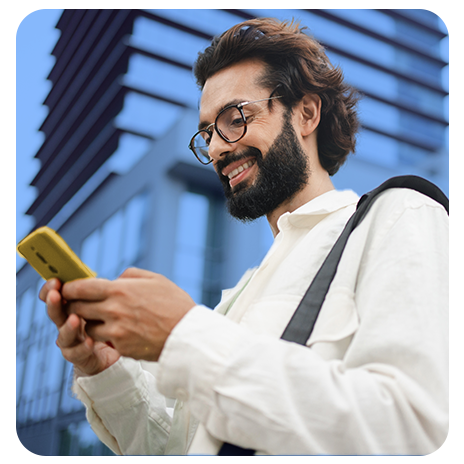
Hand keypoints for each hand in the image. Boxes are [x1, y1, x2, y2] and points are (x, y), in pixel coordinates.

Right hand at [39, 278, 120, 375]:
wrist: (117, 350)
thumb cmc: (114, 322)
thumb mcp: (111, 303)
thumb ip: (108, 291)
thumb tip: (116, 277)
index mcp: (75, 307)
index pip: (58, 295)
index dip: (52, 289)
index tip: (55, 281)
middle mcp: (69, 323)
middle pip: (56, 314)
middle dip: (54, 303)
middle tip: (56, 295)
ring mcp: (72, 341)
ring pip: (63, 335)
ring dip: (68, 327)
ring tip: (75, 319)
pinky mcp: (80, 357)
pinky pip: (76, 353)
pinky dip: (81, 347)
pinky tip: (90, 342)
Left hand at [61, 268, 195, 361]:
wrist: (188, 333)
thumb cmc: (174, 303)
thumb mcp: (155, 279)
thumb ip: (130, 275)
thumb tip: (115, 279)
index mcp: (120, 290)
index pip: (80, 288)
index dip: (69, 288)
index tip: (67, 288)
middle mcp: (113, 310)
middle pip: (77, 308)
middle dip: (74, 305)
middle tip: (78, 304)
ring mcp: (116, 331)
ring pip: (86, 327)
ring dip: (89, 322)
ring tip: (100, 318)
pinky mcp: (121, 347)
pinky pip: (104, 340)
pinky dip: (106, 335)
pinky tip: (118, 330)